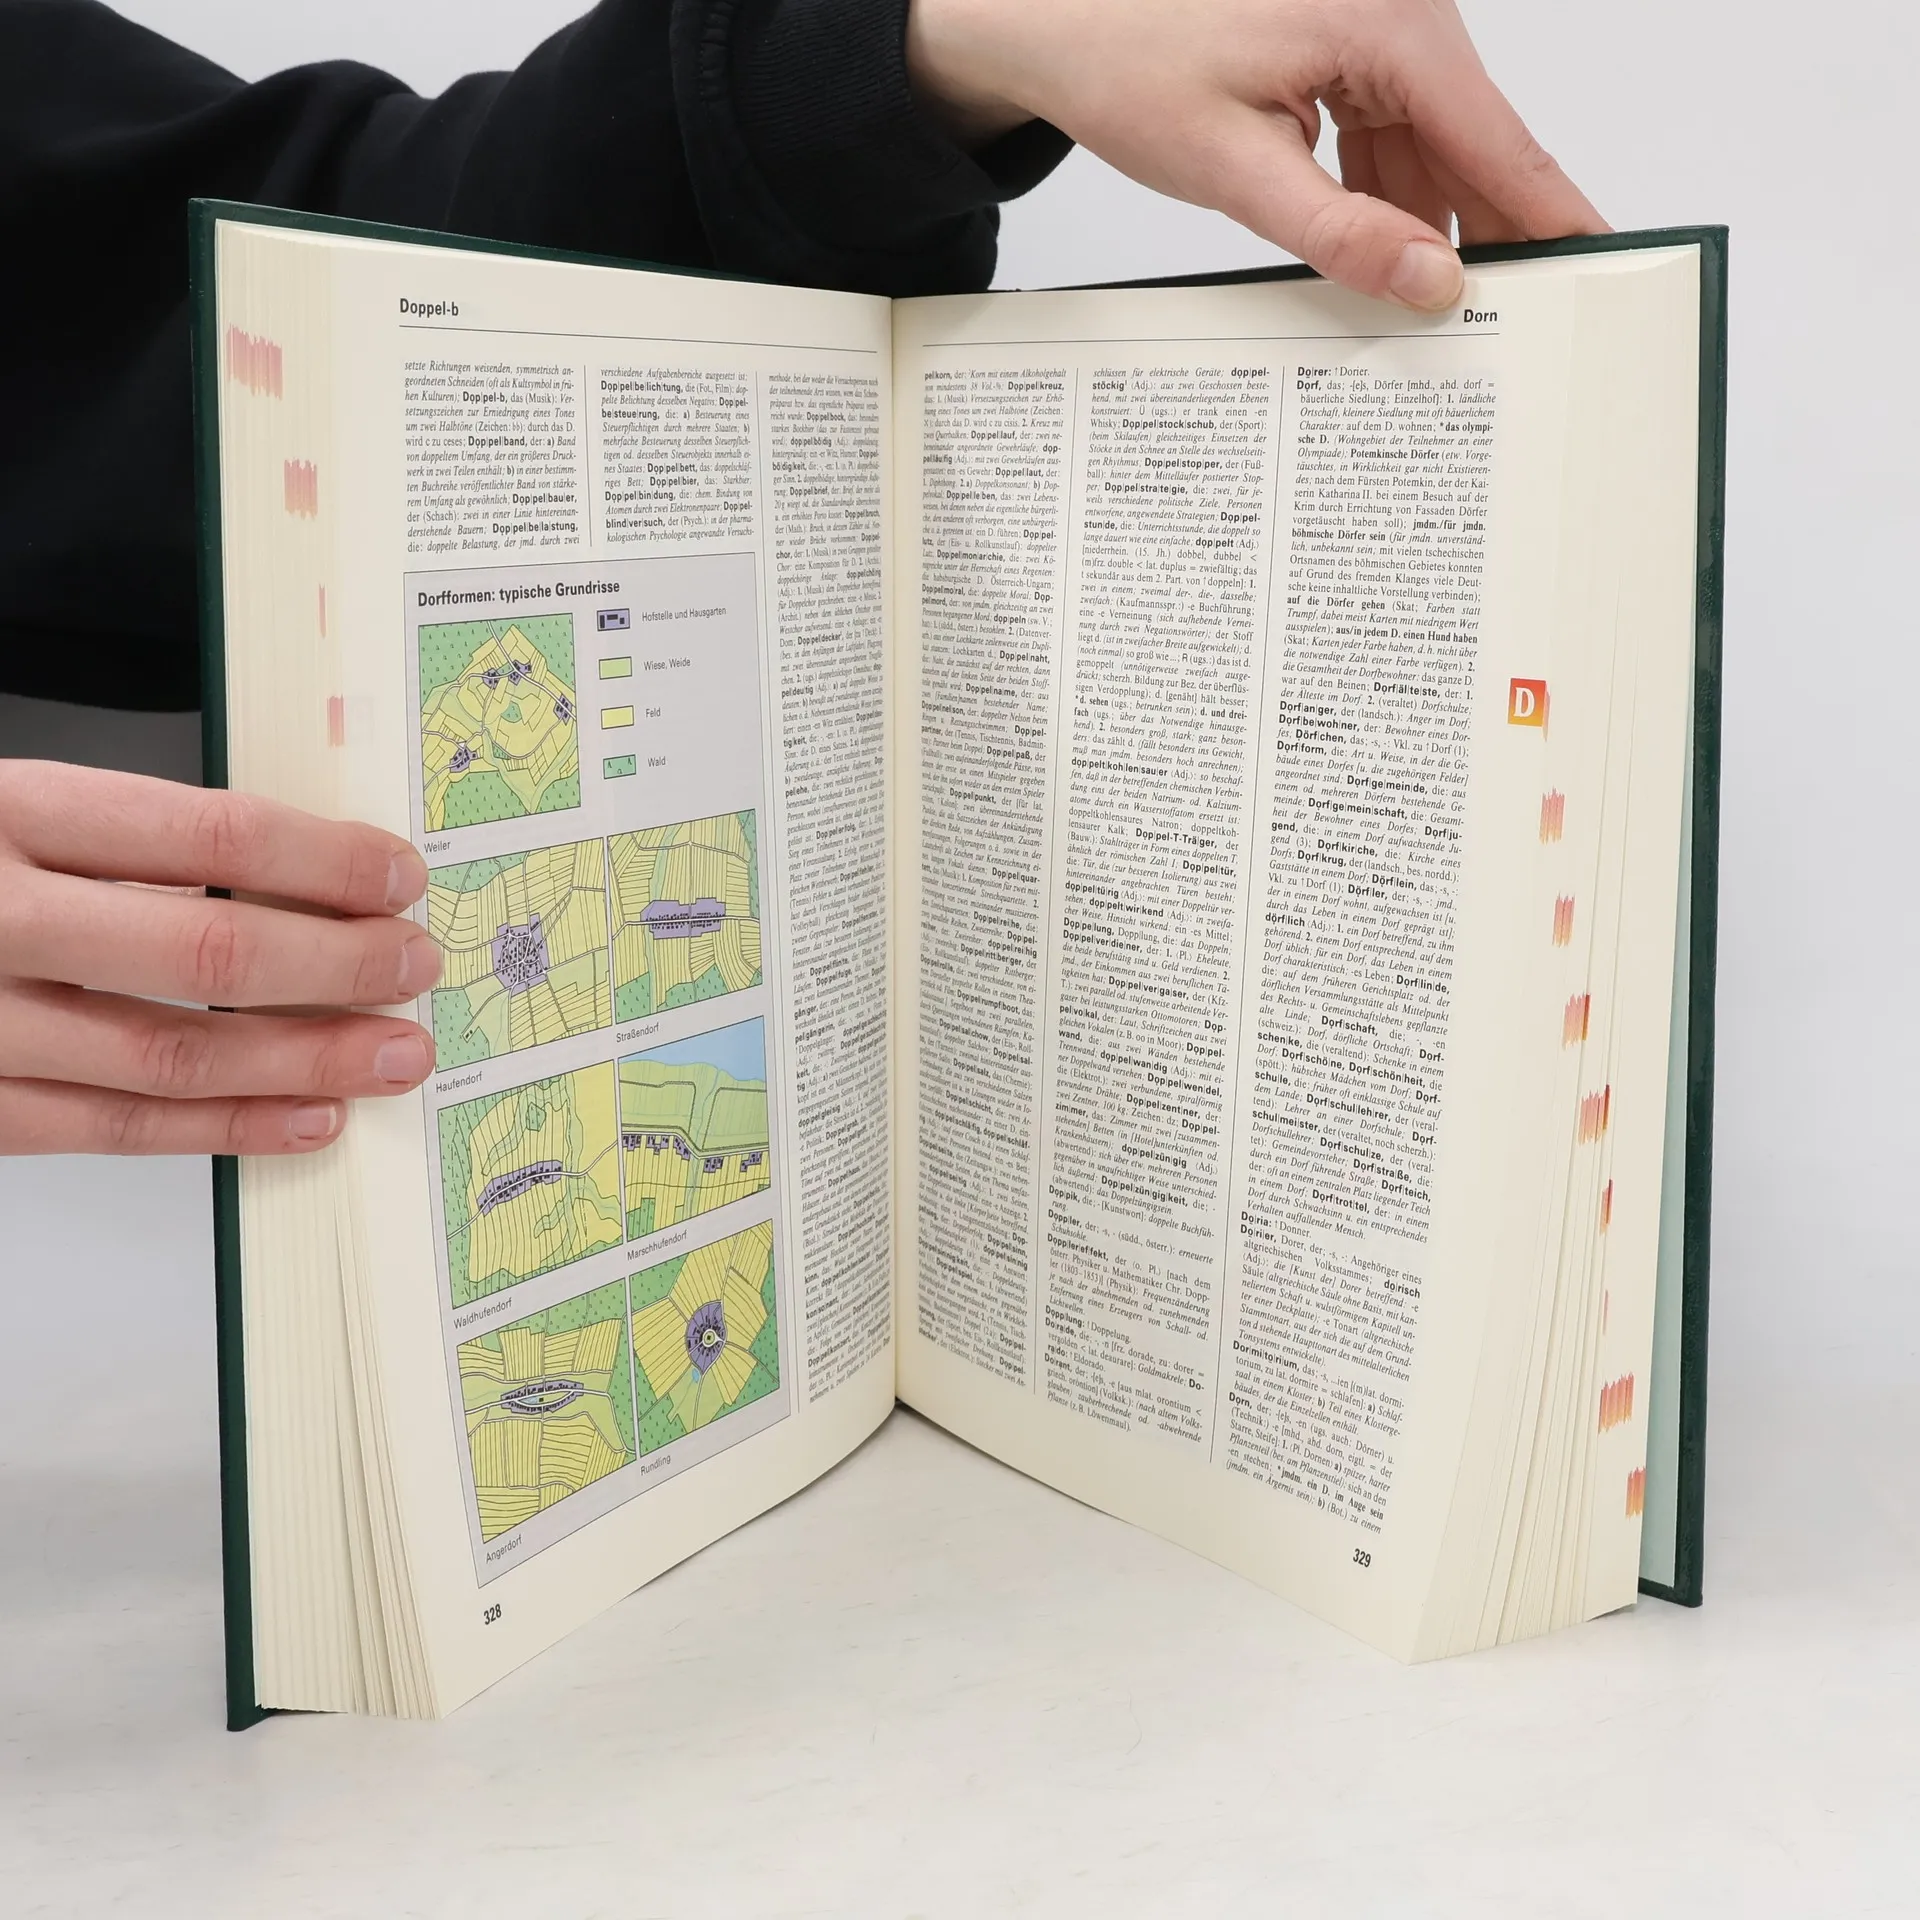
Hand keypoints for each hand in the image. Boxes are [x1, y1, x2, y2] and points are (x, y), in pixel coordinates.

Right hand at [0, 761, 440, 1154]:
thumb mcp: (16, 815)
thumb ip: (130, 843)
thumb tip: (301, 879)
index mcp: (14, 815)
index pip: (210, 836)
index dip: (327, 862)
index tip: (397, 876)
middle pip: (210, 953)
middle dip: (342, 966)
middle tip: (413, 967)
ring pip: (175, 1057)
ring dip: (307, 1062)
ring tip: (392, 1056)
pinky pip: (116, 1130)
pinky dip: (227, 1127)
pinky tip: (305, 1116)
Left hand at [906, 0, 1604, 309]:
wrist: (1057, 14)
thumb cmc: (1127, 60)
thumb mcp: (1235, 168)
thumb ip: (1339, 233)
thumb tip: (1430, 283)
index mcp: (1388, 26)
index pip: (1500, 142)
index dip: (1553, 216)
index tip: (1603, 271)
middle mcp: (1402, 18)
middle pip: (1477, 150)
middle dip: (1492, 238)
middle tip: (1521, 326)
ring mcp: (1378, 35)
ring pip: (1434, 154)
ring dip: (1430, 230)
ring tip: (1445, 316)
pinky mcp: (1350, 55)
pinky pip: (1393, 141)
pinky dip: (1388, 203)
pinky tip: (1382, 264)